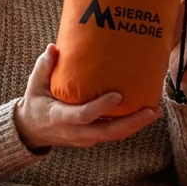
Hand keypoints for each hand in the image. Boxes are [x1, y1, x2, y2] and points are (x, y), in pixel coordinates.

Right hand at [14, 45, 161, 151]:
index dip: (101, 107)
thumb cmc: (35, 103)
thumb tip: (54, 47)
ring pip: (114, 136)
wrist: (31, 131)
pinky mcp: (92, 138)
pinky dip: (129, 126)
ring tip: (154, 111)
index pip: (83, 115)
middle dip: (132, 123)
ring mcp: (85, 138)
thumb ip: (44, 66)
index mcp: (60, 117)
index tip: (118, 95)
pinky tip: (144, 113)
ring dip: (136, 126)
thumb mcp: (35, 84)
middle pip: (108, 132)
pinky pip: (113, 134)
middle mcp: (75, 132)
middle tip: (152, 110)